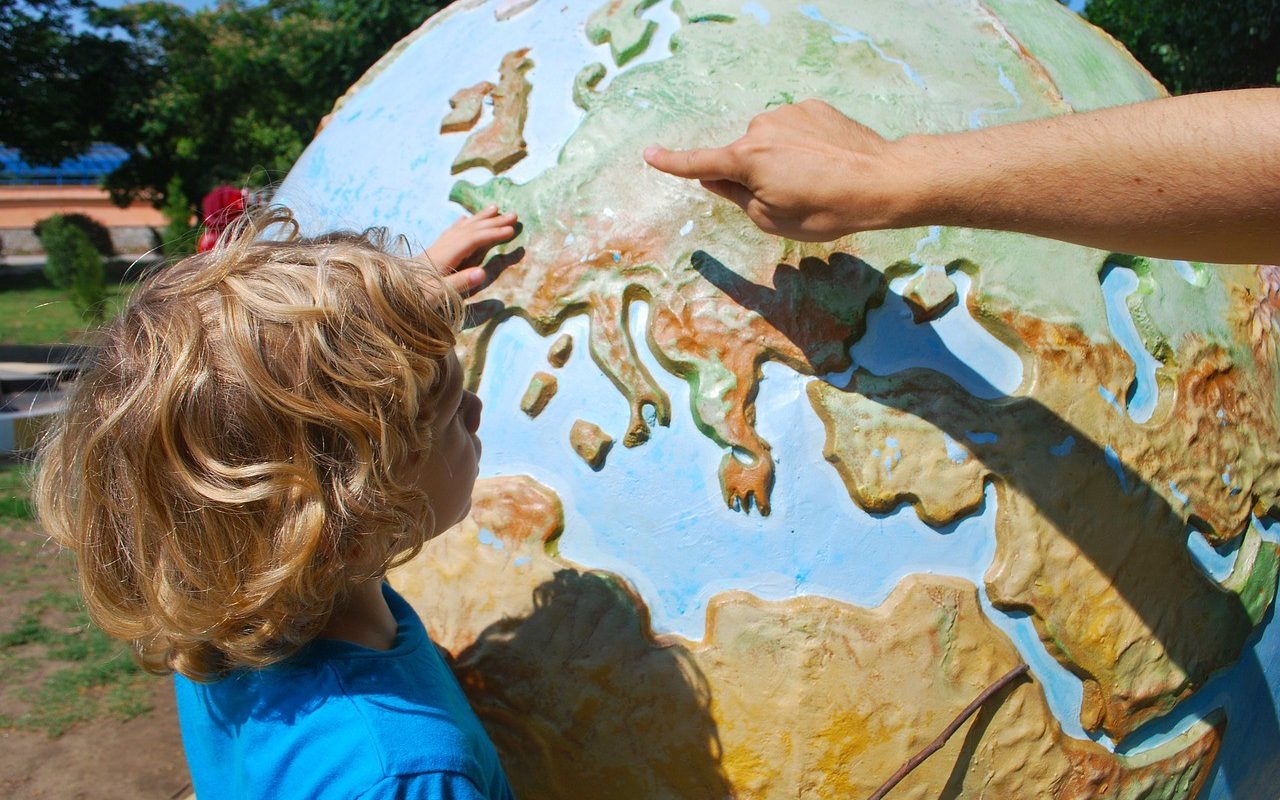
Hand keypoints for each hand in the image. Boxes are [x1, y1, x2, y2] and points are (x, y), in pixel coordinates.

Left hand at [423, 206, 517, 293]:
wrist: (388, 297)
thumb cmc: (414, 300)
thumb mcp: (438, 296)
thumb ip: (459, 283)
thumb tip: (483, 272)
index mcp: (443, 258)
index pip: (472, 240)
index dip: (492, 234)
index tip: (512, 230)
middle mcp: (440, 248)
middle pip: (469, 230)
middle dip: (492, 222)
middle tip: (514, 215)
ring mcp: (435, 249)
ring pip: (460, 228)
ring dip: (479, 218)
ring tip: (494, 208)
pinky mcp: (431, 254)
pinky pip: (450, 233)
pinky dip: (461, 224)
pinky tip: (464, 219)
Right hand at [644, 100, 905, 241]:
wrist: (881, 180)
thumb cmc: (826, 209)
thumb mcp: (772, 219)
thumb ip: (737, 197)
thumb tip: (715, 177)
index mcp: (746, 160)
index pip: (699, 163)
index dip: (672, 162)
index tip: (650, 155)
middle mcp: (761, 129)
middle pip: (742, 156)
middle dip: (754, 175)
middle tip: (790, 197)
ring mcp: (788, 114)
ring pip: (769, 141)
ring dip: (780, 158)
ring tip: (815, 180)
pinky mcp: (812, 108)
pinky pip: (794, 129)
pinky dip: (802, 145)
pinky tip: (827, 162)